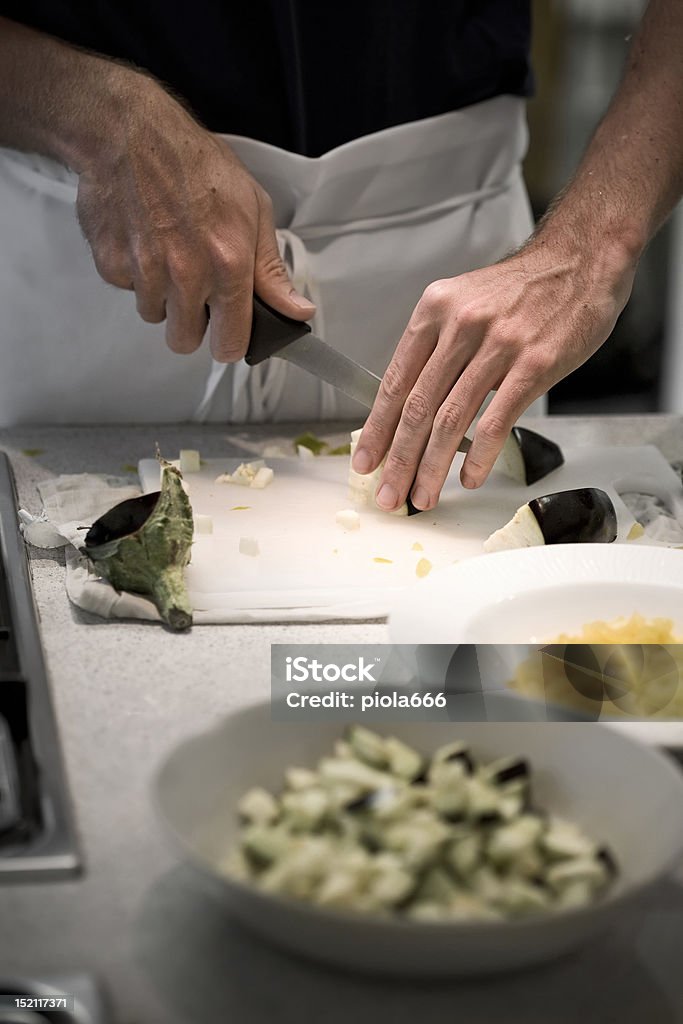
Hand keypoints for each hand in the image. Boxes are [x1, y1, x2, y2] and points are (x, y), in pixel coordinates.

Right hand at [76, 80, 314, 359]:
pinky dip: (134, 274)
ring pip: (154, 315)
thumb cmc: (197, 164)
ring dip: (161, 296)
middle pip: (184, 341)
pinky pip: (126, 290)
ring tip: (166, 253)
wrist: (130, 133)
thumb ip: (272, 271)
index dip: (229, 343)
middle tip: (192, 291)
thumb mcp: (253, 209)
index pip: (230, 342)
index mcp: (229, 264)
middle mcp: (186, 275)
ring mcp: (145, 272)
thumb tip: (298, 312)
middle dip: (190, 324)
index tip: (227, 335)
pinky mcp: (111, 264)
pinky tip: (142, 239)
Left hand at [352, 235, 636, 510]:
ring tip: (423, 496)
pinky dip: (478, 457)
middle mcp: (460, 325)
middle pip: (417, 408)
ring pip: (450, 420)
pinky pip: (495, 422)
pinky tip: (469, 478)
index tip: (366, 461)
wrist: (581, 259)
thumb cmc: (522, 289)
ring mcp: (497, 345)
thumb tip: (412, 406)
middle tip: (389, 494)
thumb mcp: (465, 302)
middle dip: (398, 460)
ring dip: (432, 467)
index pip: (396, 382)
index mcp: (435, 310)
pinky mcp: (533, 365)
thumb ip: (438, 347)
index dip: (377, 429)